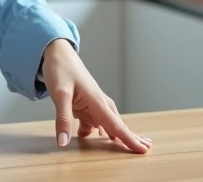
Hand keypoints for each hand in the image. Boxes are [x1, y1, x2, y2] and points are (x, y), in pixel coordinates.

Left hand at [41, 38, 149, 153]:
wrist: (57, 52)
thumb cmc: (61, 68)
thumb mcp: (59, 94)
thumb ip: (63, 119)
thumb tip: (64, 142)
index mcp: (97, 100)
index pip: (116, 125)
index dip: (130, 139)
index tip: (143, 150)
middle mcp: (98, 102)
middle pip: (117, 124)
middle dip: (130, 137)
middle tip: (146, 149)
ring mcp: (91, 103)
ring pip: (106, 123)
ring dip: (115, 134)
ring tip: (124, 147)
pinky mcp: (83, 103)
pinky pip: (93, 120)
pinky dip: (95, 129)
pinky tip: (89, 136)